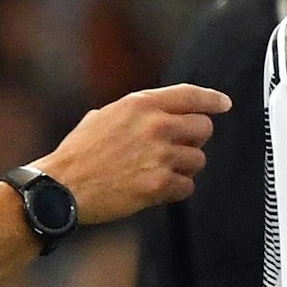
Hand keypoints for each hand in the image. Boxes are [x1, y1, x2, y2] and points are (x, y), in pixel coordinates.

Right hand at [35, 84, 229, 225]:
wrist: (63, 186)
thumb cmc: (80, 153)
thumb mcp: (105, 116)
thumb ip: (136, 112)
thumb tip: (158, 112)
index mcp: (141, 104)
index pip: (190, 96)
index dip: (212, 100)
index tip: (224, 104)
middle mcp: (155, 126)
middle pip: (204, 128)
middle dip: (194, 139)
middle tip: (176, 149)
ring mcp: (160, 155)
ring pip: (198, 160)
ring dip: (184, 167)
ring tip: (159, 171)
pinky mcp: (159, 184)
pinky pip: (187, 186)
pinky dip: (176, 190)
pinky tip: (156, 189)